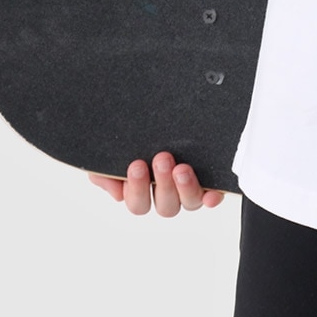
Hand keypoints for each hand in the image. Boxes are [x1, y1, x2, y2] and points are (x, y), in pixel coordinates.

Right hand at [87, 151, 224, 215]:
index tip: (136, 165)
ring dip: (185, 187)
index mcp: (143, 190)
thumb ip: (104, 172)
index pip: (138, 203)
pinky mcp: (209, 182)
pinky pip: (212, 195)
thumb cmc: (136, 138)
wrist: (161, 110)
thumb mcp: (112, 151)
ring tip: (181, 168)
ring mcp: (188, 189)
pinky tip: (211, 193)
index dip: (137, 190)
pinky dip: (212, 196)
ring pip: (188, 202)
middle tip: (161, 158)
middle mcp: (167, 193)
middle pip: (165, 206)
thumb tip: (116, 191)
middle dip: (162, 183)